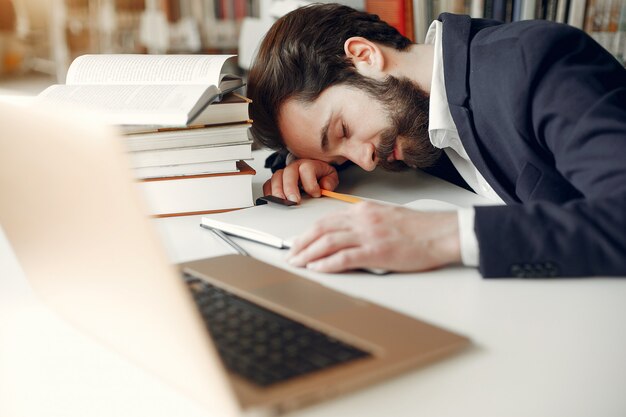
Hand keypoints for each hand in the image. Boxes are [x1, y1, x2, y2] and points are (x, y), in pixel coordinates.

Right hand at [263, 159, 338, 203]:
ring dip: (277, 190)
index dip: (311, 183)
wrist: (313, 170)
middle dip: (290, 188)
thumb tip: (324, 186)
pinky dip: (269, 192)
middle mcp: (294, 166)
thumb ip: (330, 181)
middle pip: (289, 173)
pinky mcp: (276, 180)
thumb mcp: (330, 176)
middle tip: (294, 201)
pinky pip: (268, 184)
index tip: (316, 194)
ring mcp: (284, 172)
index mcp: (309, 164)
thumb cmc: (320, 175)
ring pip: (276, 177)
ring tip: (281, 202)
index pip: (307, 169)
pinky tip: (272, 200)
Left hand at [286, 202, 461, 272]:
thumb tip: (347, 238)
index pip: (327, 220)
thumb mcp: (387, 217)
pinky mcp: (377, 252)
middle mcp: (363, 219)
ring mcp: (369, 235)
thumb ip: (365, 224)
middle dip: (301, 242)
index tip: (298, 241)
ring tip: (297, 263)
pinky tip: (316, 268)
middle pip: (321, 229)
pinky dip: (326, 264)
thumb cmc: (420, 228)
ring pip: (327, 242)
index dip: (308, 232)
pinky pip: (344, 258)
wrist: (443, 233)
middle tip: (290, 254)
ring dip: (308, 254)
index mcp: (364, 210)